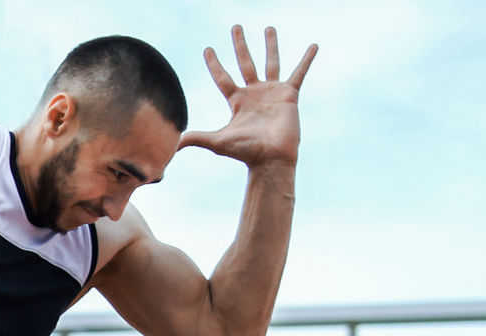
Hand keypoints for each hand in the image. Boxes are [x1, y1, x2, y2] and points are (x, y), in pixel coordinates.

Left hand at [179, 26, 316, 167]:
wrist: (271, 158)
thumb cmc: (245, 152)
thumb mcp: (217, 142)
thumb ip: (195, 139)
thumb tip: (172, 145)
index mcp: (237, 101)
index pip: (223, 78)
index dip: (214, 64)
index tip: (208, 49)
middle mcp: (254, 93)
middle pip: (244, 63)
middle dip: (239, 45)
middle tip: (235, 27)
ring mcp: (272, 93)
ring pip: (270, 62)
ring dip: (270, 45)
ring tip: (269, 28)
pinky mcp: (289, 95)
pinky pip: (299, 73)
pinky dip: (306, 60)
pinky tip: (313, 46)